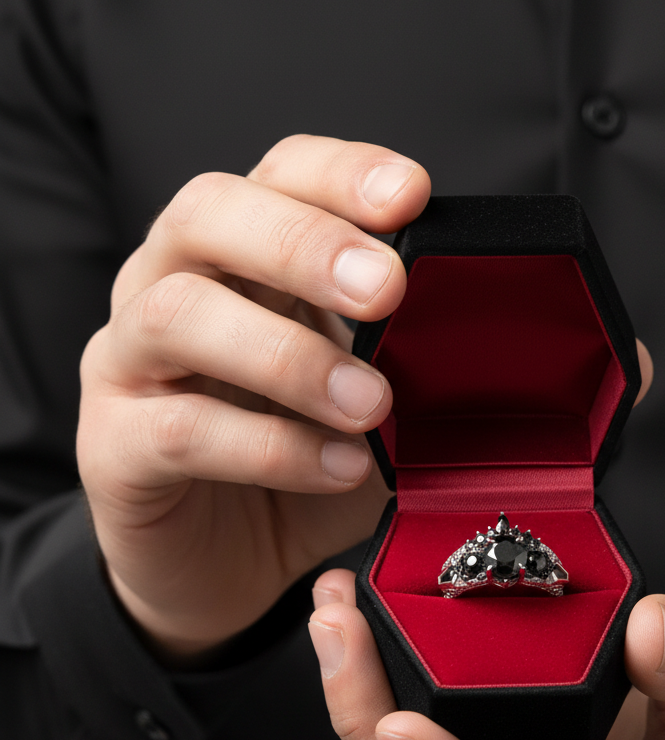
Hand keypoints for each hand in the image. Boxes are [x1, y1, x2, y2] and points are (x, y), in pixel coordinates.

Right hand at [78, 135, 430, 658]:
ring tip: (369, 403)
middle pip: (207, 214)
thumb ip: (403, 364)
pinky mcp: (114, 446)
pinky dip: (271, 447)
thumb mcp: (366, 404)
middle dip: (305, 243)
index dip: (341, 174)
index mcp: (241, 260)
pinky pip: (181, 429)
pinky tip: (339, 467)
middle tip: (385, 288)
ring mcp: (129, 365)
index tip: (412, 195)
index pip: (278, 176)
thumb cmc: (298, 469)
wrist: (224, 565)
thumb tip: (474, 341)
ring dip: (288, 355)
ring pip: (177, 314)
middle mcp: (170, 288)